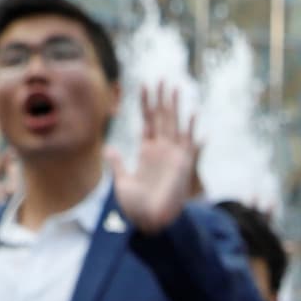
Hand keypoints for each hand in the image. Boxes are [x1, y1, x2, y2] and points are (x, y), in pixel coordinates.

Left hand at [114, 82, 200, 234]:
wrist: (149, 222)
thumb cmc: (135, 208)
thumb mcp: (122, 182)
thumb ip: (117, 164)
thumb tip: (108, 149)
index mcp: (147, 152)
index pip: (147, 121)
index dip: (146, 104)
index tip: (144, 85)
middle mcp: (161, 150)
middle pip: (161, 117)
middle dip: (161, 98)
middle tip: (161, 78)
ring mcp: (173, 155)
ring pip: (174, 124)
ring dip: (174, 106)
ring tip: (174, 87)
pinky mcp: (183, 164)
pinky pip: (189, 143)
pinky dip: (191, 129)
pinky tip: (193, 113)